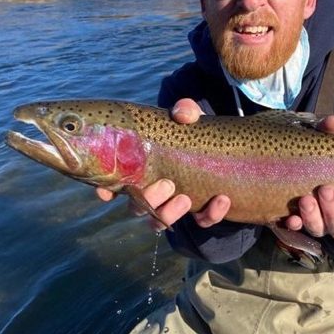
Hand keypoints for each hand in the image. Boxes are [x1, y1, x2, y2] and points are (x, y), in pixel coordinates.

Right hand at [96, 98, 229, 230]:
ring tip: (186, 199)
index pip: (115, 183)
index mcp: (142, 169)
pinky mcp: (201, 213)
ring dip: (170, 214)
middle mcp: (153, 192)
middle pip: (137, 207)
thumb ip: (186, 110)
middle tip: (168, 184)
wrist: (226, 151)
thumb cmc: (194, 133)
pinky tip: (223, 199)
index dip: (106, 190)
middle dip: (150, 199)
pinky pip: (202, 221)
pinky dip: (211, 214)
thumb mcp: (190, 118)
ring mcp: (174, 206)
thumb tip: (182, 114)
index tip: (108, 192)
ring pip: (160, 222)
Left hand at [284, 115, 333, 241]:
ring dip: (313, 218)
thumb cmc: (318, 154)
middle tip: (325, 189)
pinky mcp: (294, 221)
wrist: (285, 160)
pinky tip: (290, 218)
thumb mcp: (323, 141)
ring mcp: (314, 222)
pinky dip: (293, 225)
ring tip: (305, 199)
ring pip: (319, 230)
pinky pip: (294, 231)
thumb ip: (329, 133)